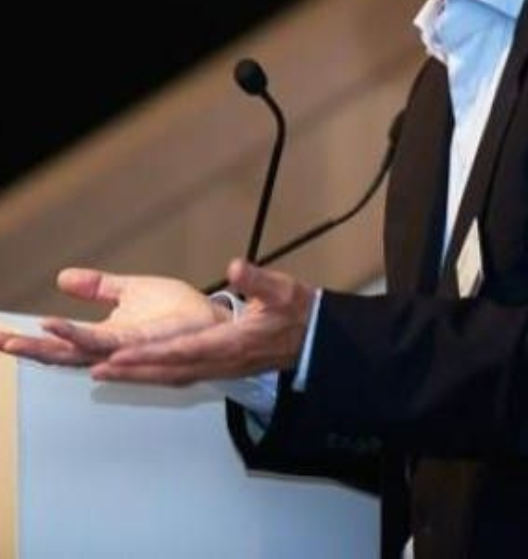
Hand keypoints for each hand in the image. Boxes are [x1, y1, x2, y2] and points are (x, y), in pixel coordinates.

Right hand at [0, 268, 221, 367]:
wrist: (213, 317)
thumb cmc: (178, 311)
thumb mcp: (129, 290)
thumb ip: (97, 287)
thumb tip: (63, 278)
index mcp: (107, 337)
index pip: (62, 342)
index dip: (33, 341)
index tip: (3, 335)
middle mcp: (113, 349)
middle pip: (64, 354)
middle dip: (33, 350)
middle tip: (4, 343)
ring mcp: (128, 350)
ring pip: (85, 353)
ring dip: (56, 347)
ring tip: (28, 337)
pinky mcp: (147, 344)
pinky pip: (113, 345)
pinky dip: (89, 341)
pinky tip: (71, 334)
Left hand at [89, 259, 313, 386]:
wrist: (312, 337)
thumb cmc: (295, 311)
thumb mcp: (281, 289)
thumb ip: (257, 280)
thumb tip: (237, 268)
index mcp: (231, 344)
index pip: (183, 351)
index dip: (150, 355)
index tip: (121, 355)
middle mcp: (220, 362)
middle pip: (169, 371)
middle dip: (132, 372)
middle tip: (96, 370)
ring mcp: (219, 369)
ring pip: (171, 377)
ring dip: (138, 376)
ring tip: (104, 373)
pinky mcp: (219, 368)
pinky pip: (179, 376)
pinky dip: (154, 376)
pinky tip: (138, 373)